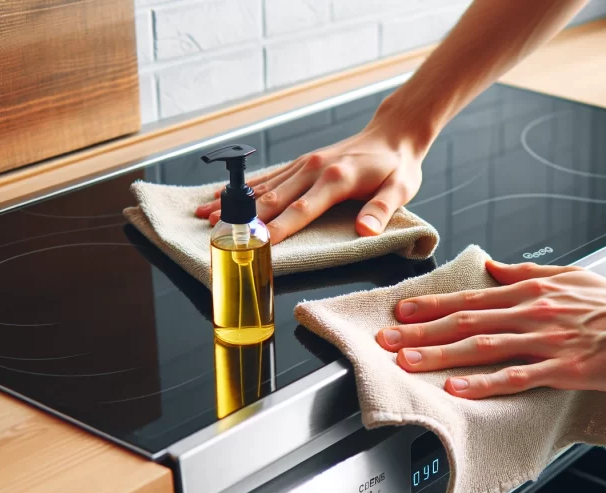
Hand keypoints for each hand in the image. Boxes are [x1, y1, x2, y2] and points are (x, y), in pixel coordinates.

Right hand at [195, 122, 425, 242]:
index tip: (257, 243)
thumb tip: (366, 230)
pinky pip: (268, 177)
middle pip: (273, 198)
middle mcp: (314, 169)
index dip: (278, 228)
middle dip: (244, 218)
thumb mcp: (400, 190)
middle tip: (216, 235)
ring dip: (235, 203)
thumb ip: (381, 210)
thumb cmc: (396, 167)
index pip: (302, 210)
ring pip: (264, 187)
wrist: (393, 135)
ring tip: (205, 217)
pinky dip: (244, 188)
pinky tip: (222, 196)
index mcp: (336, 179)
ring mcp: (304, 165)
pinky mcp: (301, 164)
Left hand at [376, 261, 605, 398]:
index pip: (472, 297)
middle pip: (467, 321)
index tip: (401, 311)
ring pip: (483, 347)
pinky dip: (485, 382)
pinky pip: (518, 376)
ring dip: (441, 354)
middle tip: (386, 339)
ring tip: (408, 361)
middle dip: (421, 331)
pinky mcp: (567, 369)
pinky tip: (459, 388)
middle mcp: (534, 312)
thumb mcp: (572, 275)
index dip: (432, 306)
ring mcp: (549, 341)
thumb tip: (491, 265)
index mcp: (534, 291)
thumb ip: (527, 272)